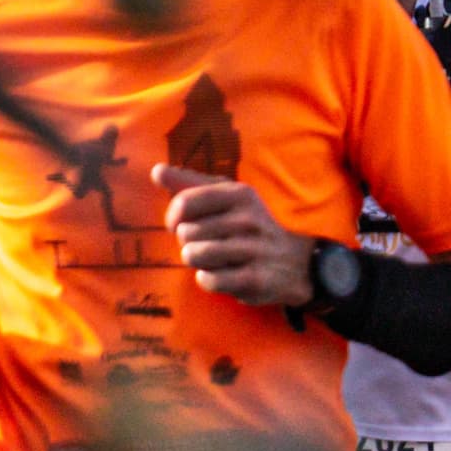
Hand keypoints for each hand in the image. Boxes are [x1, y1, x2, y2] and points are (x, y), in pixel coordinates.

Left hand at [157, 164, 316, 310]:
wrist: (295, 263)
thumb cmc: (250, 227)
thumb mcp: (228, 198)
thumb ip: (191, 184)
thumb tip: (156, 170)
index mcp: (240, 194)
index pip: (184, 203)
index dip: (174, 218)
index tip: (183, 223)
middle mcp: (248, 219)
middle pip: (185, 233)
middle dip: (190, 242)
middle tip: (212, 243)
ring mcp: (253, 249)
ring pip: (194, 255)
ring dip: (198, 262)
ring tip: (216, 259)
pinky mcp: (254, 278)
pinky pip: (207, 279)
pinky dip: (209, 279)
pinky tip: (224, 274)